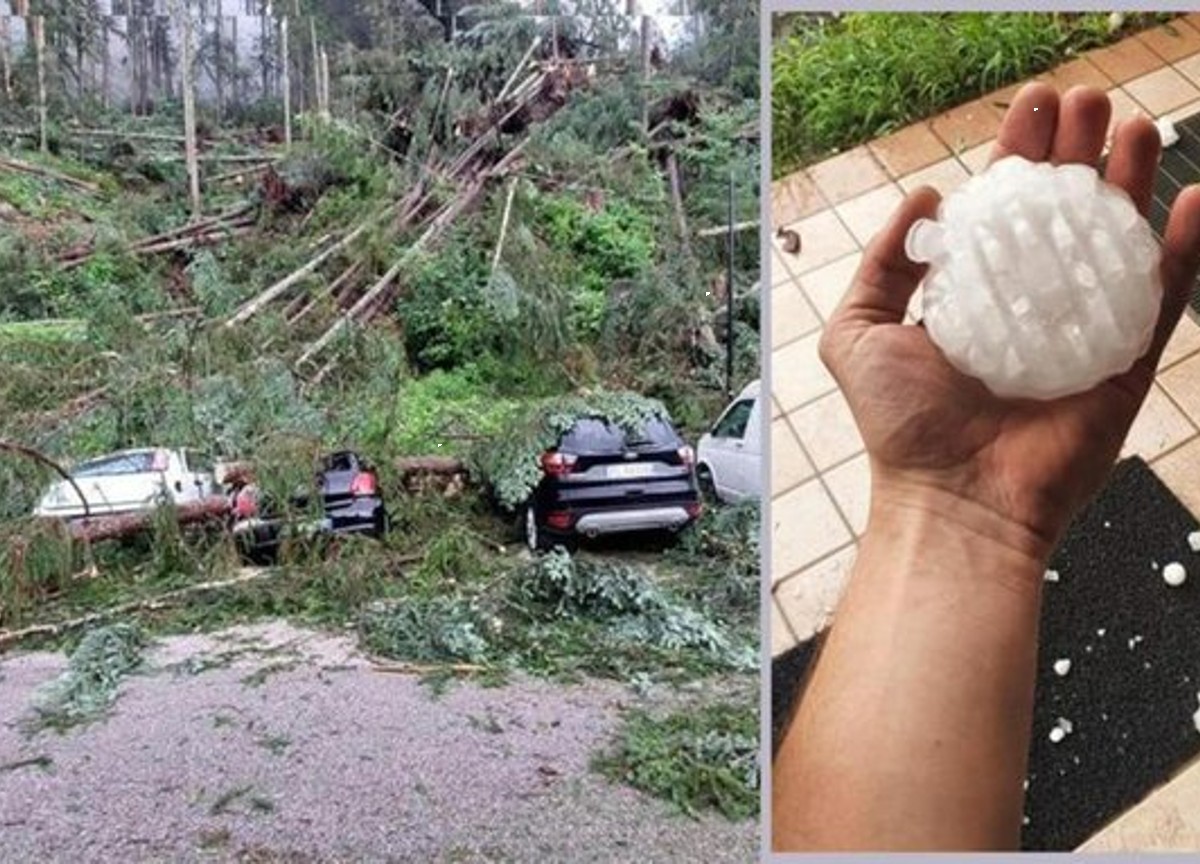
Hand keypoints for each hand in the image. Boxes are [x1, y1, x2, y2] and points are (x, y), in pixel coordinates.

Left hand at [819, 83, 1199, 563]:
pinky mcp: (1124, 364)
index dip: (1018, 153)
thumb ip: (881, 264)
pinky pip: (1163, 298)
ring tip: (1134, 126)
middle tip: (1086, 101)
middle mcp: (1030, 303)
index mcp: (974, 292)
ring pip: (1117, 240)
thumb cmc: (899, 424)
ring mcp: (1082, 330)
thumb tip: (923, 194)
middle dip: (1075, 151)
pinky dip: (1183, 249)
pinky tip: (1191, 197)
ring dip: (1129, 180)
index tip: (1033, 103)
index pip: (1003, 208)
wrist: (952, 500)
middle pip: (1064, 211)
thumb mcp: (858, 331)